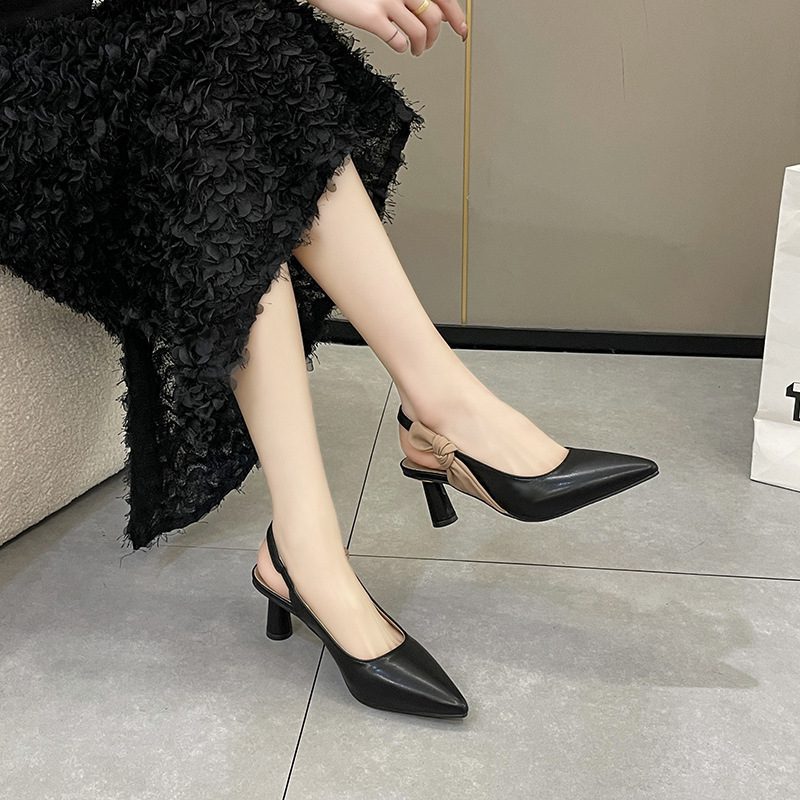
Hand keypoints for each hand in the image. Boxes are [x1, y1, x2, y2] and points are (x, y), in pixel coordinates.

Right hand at [305, 0, 467, 55]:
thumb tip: (435, 12)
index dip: (457, 17)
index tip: (462, 32)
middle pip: (436, 18)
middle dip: (436, 37)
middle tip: (430, 45)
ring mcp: (387, 1)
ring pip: (420, 32)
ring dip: (422, 47)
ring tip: (415, 50)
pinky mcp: (372, 18)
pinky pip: (398, 40)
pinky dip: (403, 47)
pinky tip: (399, 46)